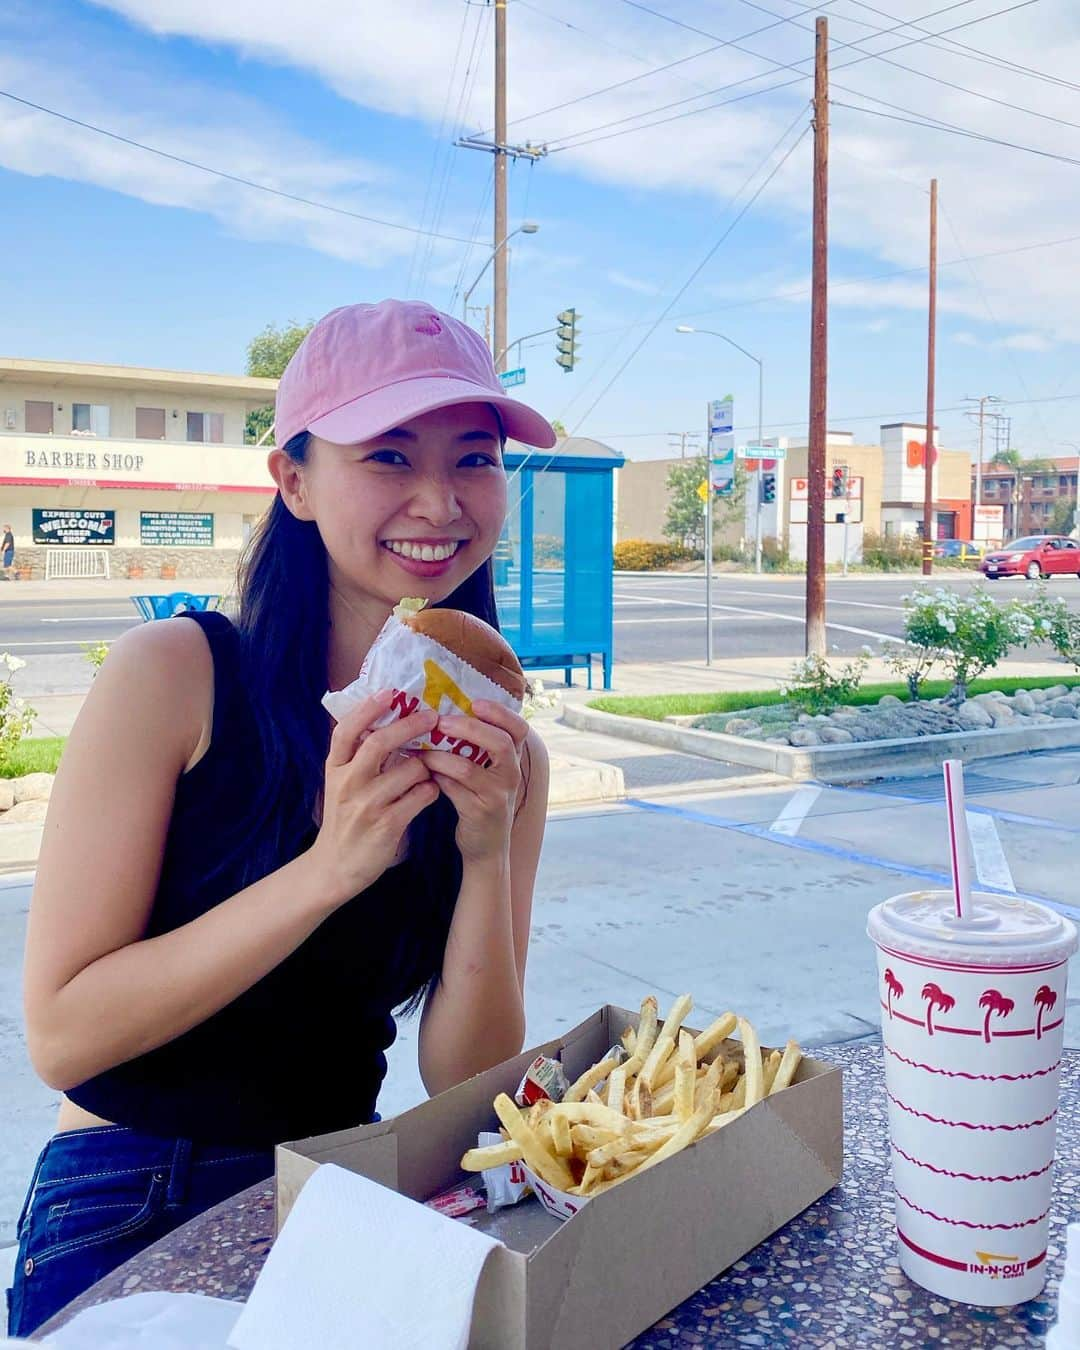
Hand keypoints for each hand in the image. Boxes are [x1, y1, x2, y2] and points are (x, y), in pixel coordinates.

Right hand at [308, 690, 439, 904]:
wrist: (335, 867)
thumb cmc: (344, 819)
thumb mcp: (340, 784)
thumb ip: (357, 757)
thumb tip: (389, 721)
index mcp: (334, 768)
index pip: (345, 731)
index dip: (366, 709)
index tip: (388, 692)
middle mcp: (347, 783)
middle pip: (378, 743)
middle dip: (409, 725)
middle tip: (431, 716)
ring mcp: (366, 805)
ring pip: (408, 769)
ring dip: (427, 764)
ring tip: (433, 766)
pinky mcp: (386, 825)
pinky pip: (420, 796)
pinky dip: (431, 789)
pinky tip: (431, 790)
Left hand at [419, 699, 528, 866]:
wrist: (486, 846)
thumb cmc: (481, 799)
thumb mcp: (488, 772)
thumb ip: (476, 746)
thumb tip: (442, 713)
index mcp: (513, 759)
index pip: (519, 728)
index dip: (501, 712)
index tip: (476, 702)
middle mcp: (511, 774)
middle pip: (499, 742)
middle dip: (468, 727)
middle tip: (441, 721)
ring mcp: (497, 795)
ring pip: (468, 768)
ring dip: (440, 756)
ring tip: (421, 749)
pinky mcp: (478, 812)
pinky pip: (453, 789)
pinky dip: (435, 777)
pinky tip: (422, 772)